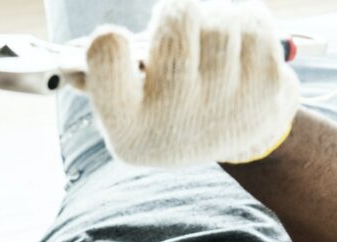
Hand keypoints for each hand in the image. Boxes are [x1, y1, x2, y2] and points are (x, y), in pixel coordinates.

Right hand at [80, 0, 298, 166]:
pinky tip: (239, 47)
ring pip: (219, 18)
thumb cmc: (170, 107)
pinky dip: (246, 21)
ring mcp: (226, 104)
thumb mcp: (129, 107)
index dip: (108, 43)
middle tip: (177, 25)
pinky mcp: (266, 87)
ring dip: (214, 16)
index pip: (106, 63)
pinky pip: (253, 20)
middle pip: (176, 20)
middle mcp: (175, 118)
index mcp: (128, 125)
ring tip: (210, 41)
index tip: (112, 39)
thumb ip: (99, 78)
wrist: (239, 135)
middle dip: (178, 12)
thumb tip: (70, 59)